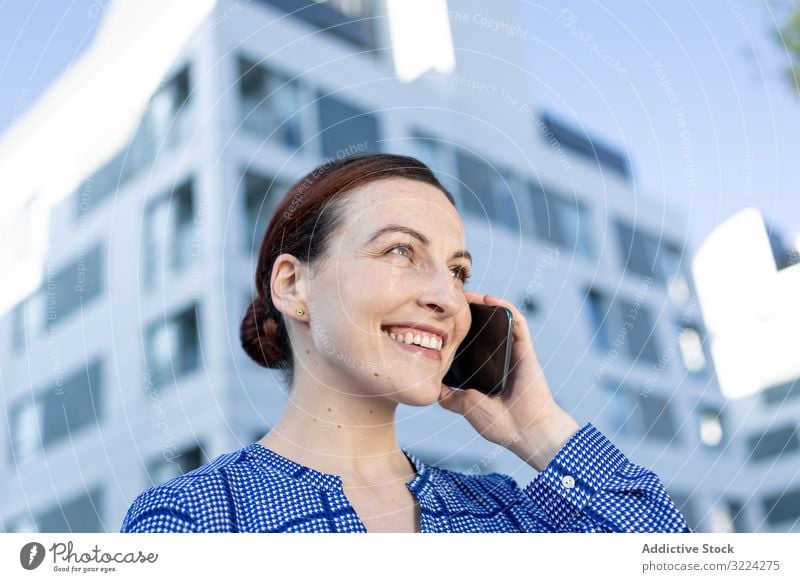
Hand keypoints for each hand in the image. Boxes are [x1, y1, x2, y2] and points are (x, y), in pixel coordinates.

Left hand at [438, 291, 580, 471]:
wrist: (526, 432)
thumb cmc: (499, 423)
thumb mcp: (465, 406)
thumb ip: (449, 396)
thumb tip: (431, 386)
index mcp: (485, 369)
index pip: (469, 343)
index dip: (455, 328)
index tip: (436, 317)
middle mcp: (499, 357)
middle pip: (482, 327)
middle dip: (466, 311)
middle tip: (447, 299)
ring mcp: (512, 351)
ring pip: (498, 319)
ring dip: (482, 303)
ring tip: (462, 293)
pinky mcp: (525, 348)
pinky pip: (517, 321)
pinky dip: (503, 307)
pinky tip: (487, 300)